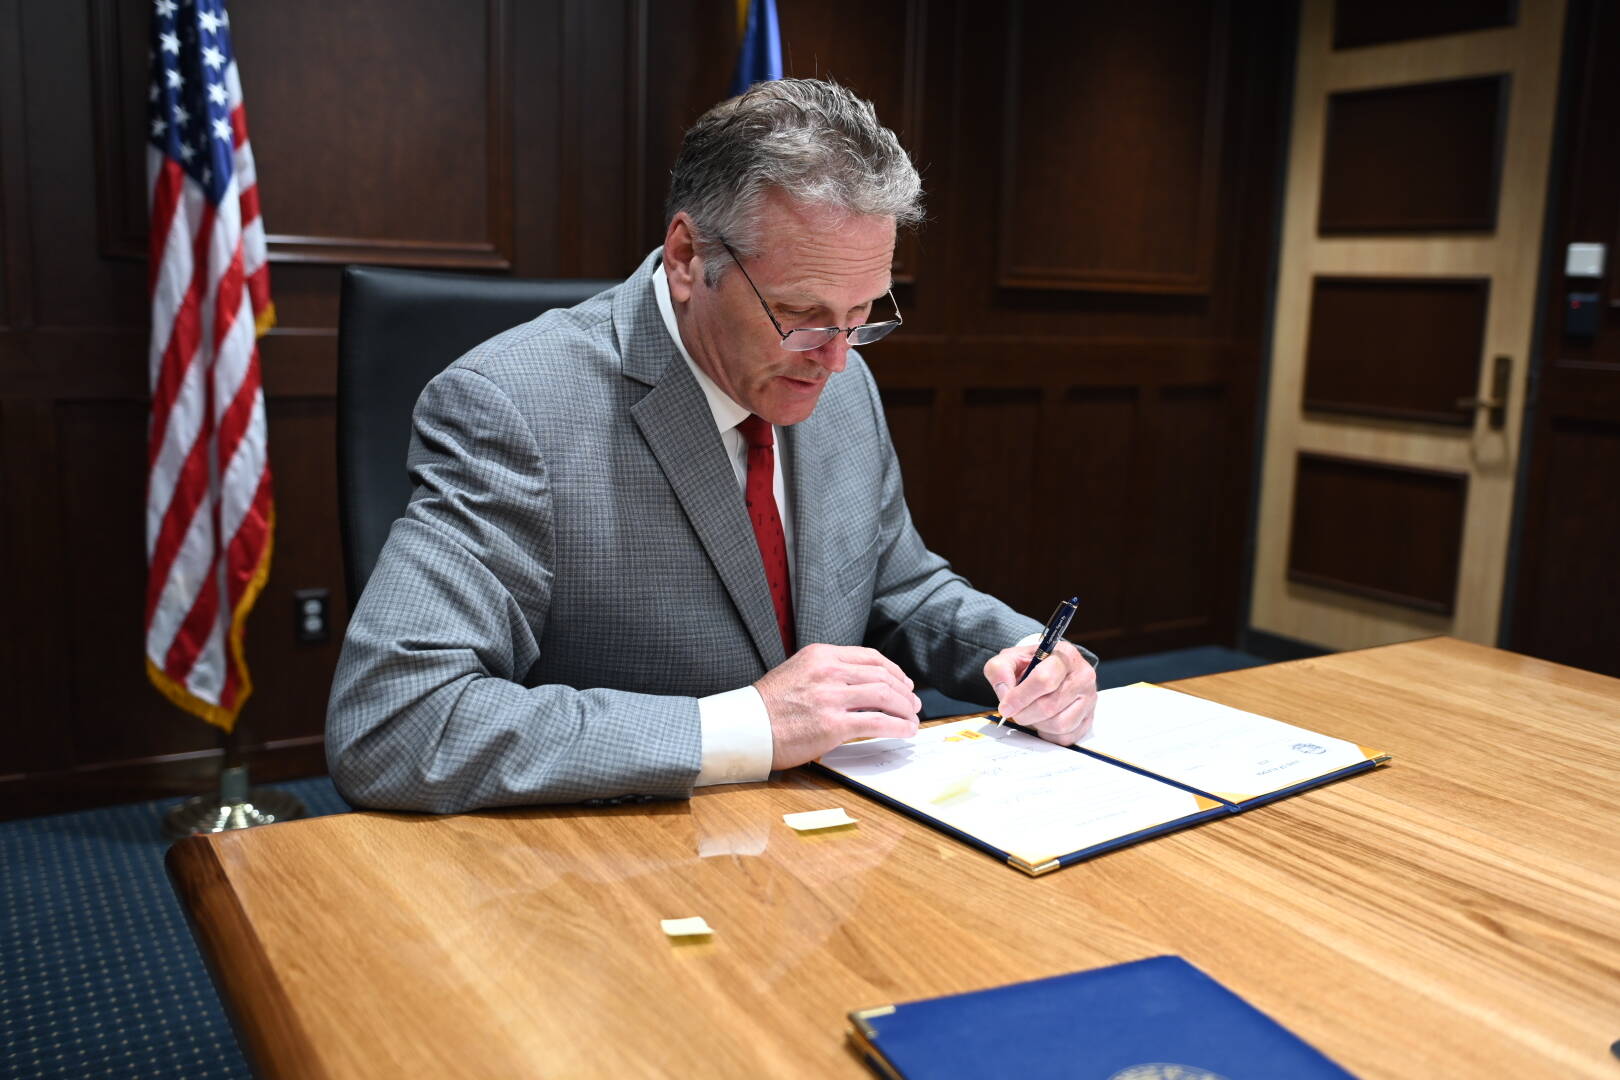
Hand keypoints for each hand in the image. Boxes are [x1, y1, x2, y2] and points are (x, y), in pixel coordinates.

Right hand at [755, 644, 921, 769]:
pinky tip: (905, 731)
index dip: (894, 671)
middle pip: (882, 676)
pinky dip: (898, 727)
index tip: (904, 682)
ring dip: (906, 709)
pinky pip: (878, 722)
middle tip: (914, 703)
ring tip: (912, 719)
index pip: (869, 657)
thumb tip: (862, 689)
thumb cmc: (768, 706)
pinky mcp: (833, 725)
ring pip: (886, 696)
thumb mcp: (798, 673)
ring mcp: (831, 697)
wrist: (746, 727)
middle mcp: (828, 671)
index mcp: (820, 654)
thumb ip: (828, 674)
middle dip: (905, 691)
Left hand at [983, 640, 1096, 744]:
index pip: (1044, 680)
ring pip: (1059, 724)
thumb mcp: (1010, 659)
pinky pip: (1065, 737)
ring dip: (1036, 724)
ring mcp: (1089, 699)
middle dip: (1025, 713)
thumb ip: (999, 670)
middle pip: (1050, 706)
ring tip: (1029, 714)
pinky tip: (1042, 721)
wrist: (1048, 672)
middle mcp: (1083, 676)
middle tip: (1014, 712)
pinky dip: (1048, 734)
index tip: (1005, 706)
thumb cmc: (1030, 666)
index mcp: (1064, 656)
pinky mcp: (1089, 718)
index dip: (1020, 697)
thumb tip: (1005, 692)